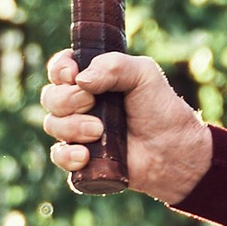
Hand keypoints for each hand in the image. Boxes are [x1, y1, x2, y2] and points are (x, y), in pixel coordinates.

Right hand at [38, 50, 212, 203]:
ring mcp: (79, 132)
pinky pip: (59, 157)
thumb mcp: (144, 74)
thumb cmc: (161, 108)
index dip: (59, 70)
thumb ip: (114, 66)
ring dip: (71, 127)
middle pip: (51, 97)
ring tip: (99, 131)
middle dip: (67, 99)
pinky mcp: (82, 159)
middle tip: (92, 103)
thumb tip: (80, 80)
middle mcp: (80, 104)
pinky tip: (85, 155)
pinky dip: (67, 155)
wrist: (175, 150)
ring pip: (52, 125)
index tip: (71, 74)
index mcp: (93, 79)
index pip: (60, 69)